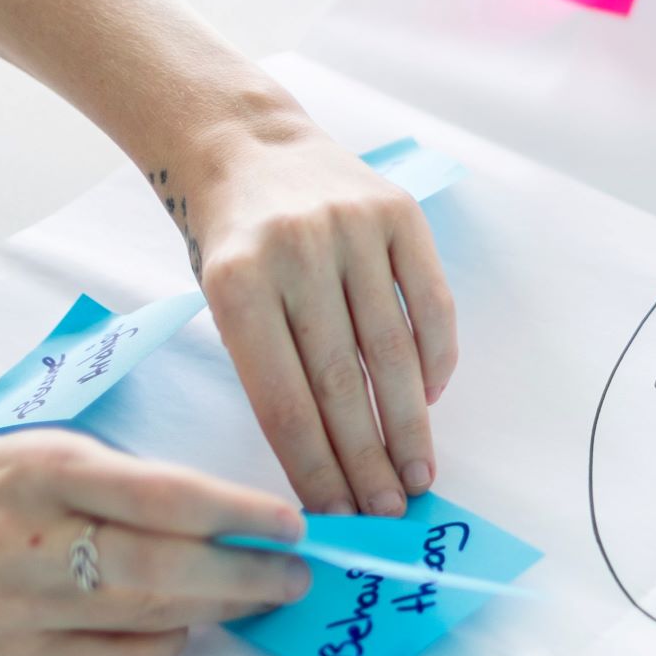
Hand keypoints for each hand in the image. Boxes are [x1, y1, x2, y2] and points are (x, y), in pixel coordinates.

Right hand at [0, 433, 305, 655]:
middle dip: (248, 576)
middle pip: (165, 570)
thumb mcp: (53, 450)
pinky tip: (191, 627)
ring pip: (146, 617)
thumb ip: (134, 483)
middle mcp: (32, 541)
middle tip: (297, 575)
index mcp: (47, 472)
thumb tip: (231, 518)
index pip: (165, 498)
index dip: (240, 516)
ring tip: (264, 595)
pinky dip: (165, 647)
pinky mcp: (11, 653)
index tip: (292, 524)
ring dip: (221, 609)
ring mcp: (19, 605)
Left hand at [168, 113, 457, 518]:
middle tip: (388, 511)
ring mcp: (352, 229)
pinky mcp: (400, 213)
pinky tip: (432, 400)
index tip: (337, 515)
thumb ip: (269, 367)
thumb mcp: (220, 299)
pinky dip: (435, 359)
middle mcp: (296, 252)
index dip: (314, 466)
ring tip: (418, 475)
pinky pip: (429, 303)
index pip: (284, 399)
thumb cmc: (231, 239)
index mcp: (235, 283)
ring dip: (408, 424)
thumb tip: (328, 463)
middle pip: (341, 383)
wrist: (247, 141)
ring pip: (390, 350)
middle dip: (367, 459)